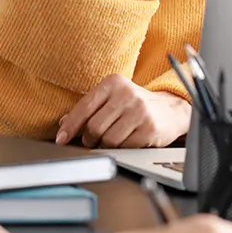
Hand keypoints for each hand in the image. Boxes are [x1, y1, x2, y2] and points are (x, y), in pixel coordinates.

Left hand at [56, 74, 191, 147]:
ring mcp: (140, 111)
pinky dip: (120, 149)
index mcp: (113, 83)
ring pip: (108, 139)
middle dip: (88, 138)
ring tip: (111, 140)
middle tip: (90, 141)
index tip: (61, 138)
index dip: (70, 125)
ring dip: (104, 145)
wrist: (170, 110)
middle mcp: (127, 93)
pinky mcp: (149, 128)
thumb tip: (63, 122)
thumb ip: (89, 108)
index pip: (85, 106)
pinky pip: (124, 147)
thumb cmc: (135, 105)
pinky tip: (126, 142)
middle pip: (94, 126)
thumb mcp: (112, 99)